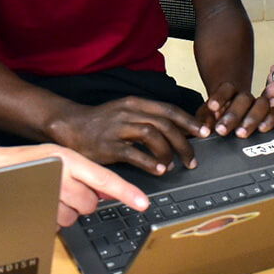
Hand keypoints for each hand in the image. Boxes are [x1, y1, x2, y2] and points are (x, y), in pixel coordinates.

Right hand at [7, 144, 148, 226]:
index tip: (143, 204)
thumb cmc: (32, 161)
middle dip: (82, 201)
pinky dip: (52, 217)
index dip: (127, 193)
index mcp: (70, 159)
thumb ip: (87, 174)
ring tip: (51, 194)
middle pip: (90, 203)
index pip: (105, 179)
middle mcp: (61, 175)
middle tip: (67, 190)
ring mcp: (49, 194)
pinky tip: (42, 202)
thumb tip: (108, 192)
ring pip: (74, 216)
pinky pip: (57, 223)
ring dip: (66, 210)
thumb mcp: (62, 158)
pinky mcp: (38, 211)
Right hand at [48, 97, 206, 175]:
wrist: (70, 125)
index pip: (169, 109)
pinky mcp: (108, 146)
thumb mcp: (126, 112)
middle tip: (192, 158)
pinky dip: (150, 162)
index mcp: (135, 104)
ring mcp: (118, 128)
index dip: (189, 121)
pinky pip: (134, 153)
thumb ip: (148, 118)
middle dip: (184, 142)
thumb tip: (176, 131)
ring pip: (152, 135)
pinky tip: (159, 170)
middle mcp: (128, 113)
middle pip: (165, 124)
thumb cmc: (101, 122)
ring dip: (169, 152)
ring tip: (175, 165)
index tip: (203, 132)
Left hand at [197, 82, 273, 138]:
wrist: (232, 114)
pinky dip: (270, 121)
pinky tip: (262, 129)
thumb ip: (203, 122)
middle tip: (222, 130)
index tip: (212, 107)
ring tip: (241, 133)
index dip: (220, 97)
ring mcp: (258, 105)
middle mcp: (245, 97)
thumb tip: (204, 131)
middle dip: (233, 115)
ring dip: (252, 118)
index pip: (226, 88)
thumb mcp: (207, 117)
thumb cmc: (217, 116)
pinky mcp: (270, 114)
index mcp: (228, 93)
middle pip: (243, 99)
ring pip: (261, 104)